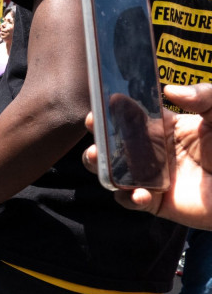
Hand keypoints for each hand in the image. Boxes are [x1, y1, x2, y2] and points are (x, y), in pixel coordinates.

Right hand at [83, 83, 211, 229]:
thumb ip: (204, 96)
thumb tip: (170, 90)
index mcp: (164, 128)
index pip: (132, 115)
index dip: (114, 108)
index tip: (104, 101)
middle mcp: (153, 151)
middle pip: (114, 142)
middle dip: (98, 134)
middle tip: (93, 125)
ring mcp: (151, 177)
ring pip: (112, 170)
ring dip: (99, 164)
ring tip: (96, 157)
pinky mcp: (156, 202)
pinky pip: (131, 200)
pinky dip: (129, 197)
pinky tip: (140, 192)